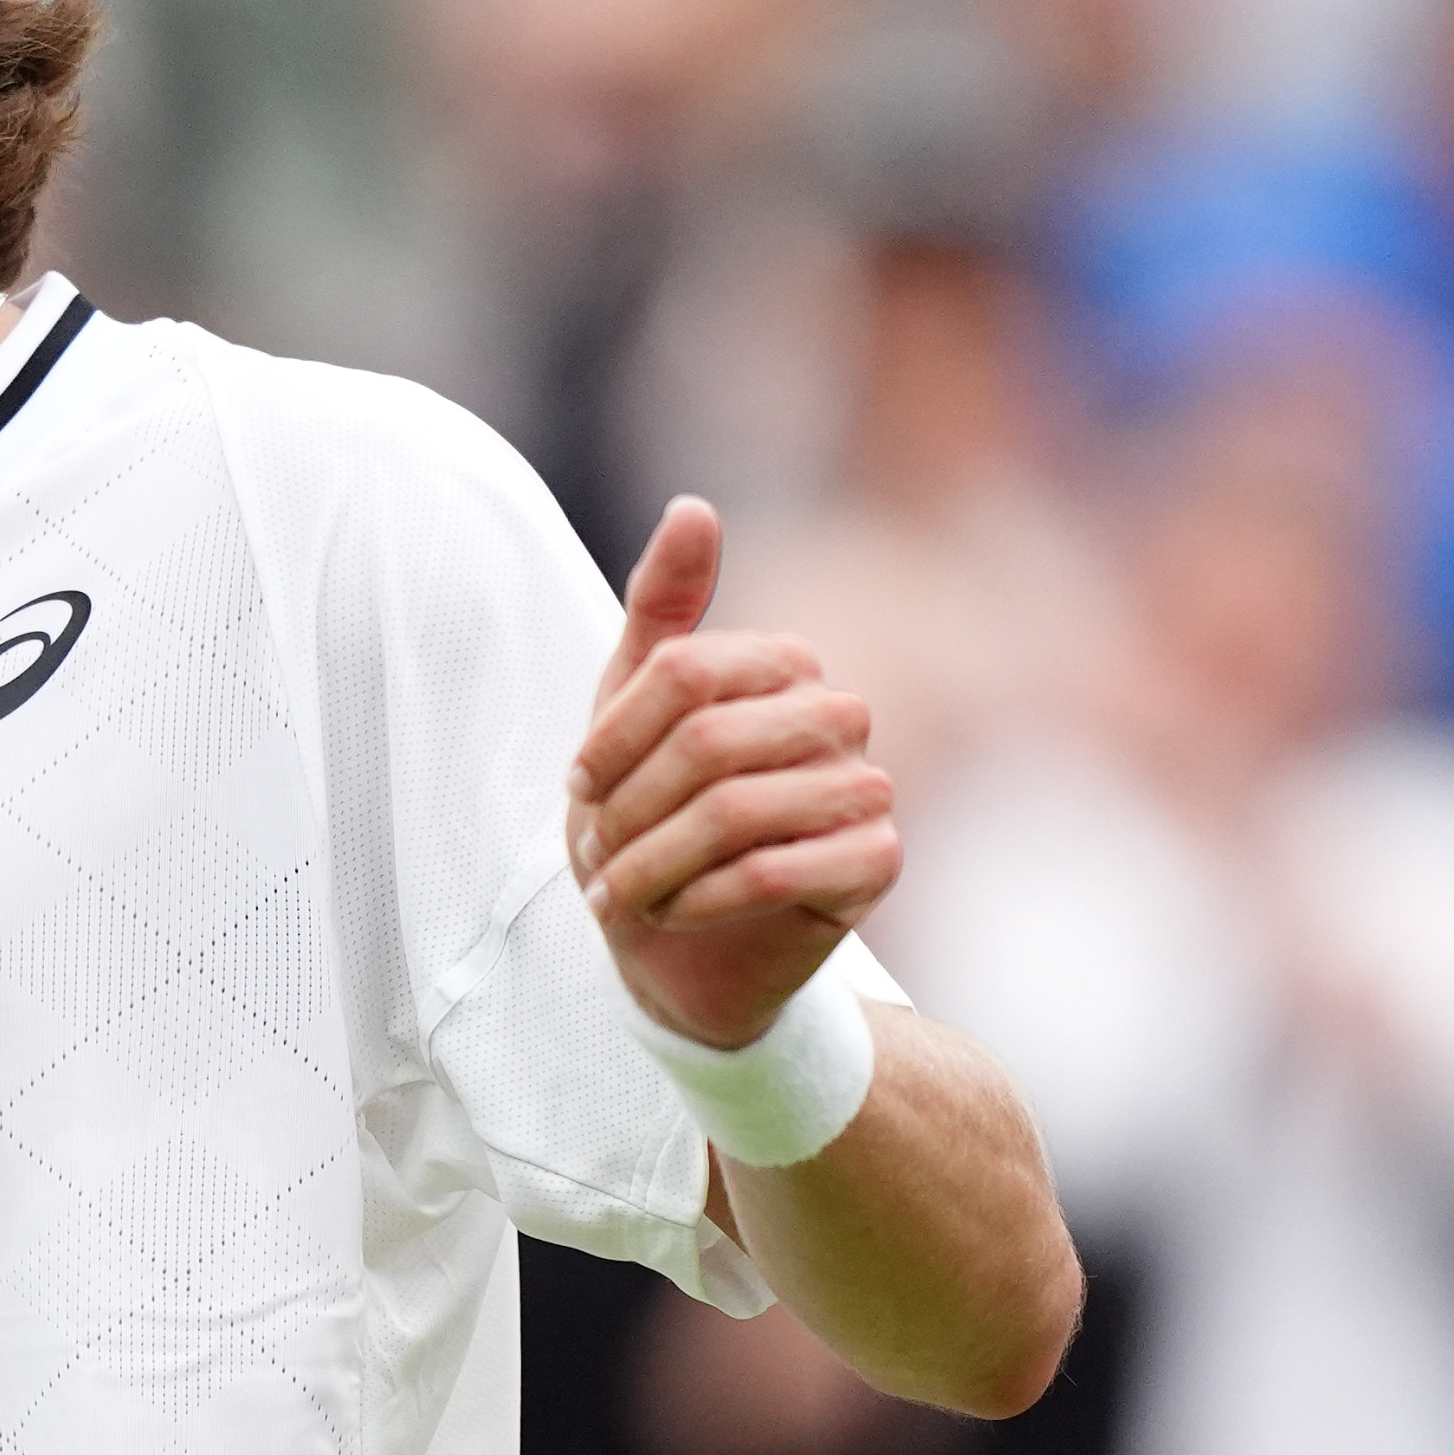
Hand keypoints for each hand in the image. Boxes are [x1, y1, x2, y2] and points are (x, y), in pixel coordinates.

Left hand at [568, 498, 899, 1048]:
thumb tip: (694, 506)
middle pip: (707, 742)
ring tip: (619, 892)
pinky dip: (700, 898)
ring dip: (655, 861)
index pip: (682, 673)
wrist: (684, 947)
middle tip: (595, 854)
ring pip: (737, 810)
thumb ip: (660, 610)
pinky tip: (669, 914)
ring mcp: (867, 788)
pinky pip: (777, 870)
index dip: (612, 737)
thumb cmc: (654, 820)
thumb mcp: (628, 709)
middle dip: (631, 807)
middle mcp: (838, 715)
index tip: (576, 788)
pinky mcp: (877, 863)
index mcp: (782, 666)